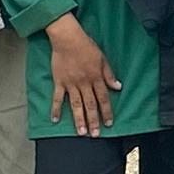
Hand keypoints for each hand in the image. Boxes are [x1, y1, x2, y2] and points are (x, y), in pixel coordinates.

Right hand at [47, 16, 120, 135]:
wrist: (68, 38)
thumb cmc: (86, 46)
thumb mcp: (103, 59)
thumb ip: (109, 74)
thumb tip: (118, 87)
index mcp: (96, 78)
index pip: (103, 98)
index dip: (107, 112)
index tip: (109, 123)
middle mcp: (84, 83)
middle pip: (90, 105)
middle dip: (94, 121)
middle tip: (95, 135)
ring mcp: (71, 84)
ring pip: (76, 105)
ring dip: (79, 119)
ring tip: (81, 133)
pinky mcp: (59, 82)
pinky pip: (57, 98)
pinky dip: (55, 109)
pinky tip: (55, 120)